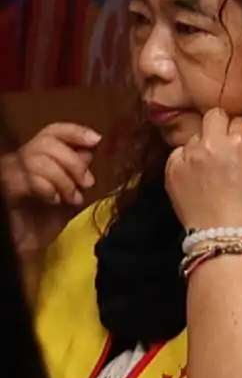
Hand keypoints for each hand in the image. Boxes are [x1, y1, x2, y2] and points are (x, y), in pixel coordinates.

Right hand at [5, 117, 100, 262]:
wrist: (28, 246)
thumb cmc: (48, 217)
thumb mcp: (70, 189)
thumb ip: (77, 169)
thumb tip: (88, 151)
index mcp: (35, 155)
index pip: (53, 131)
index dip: (75, 132)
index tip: (97, 140)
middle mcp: (18, 160)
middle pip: (46, 142)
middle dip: (72, 162)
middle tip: (86, 183)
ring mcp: (9, 173)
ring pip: (37, 159)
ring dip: (62, 179)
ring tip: (70, 197)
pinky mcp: (6, 189)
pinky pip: (28, 179)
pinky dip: (47, 188)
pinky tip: (54, 201)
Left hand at [161, 111, 241, 237]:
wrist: (222, 234)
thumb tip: (240, 139)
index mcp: (241, 142)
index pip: (239, 120)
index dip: (240, 131)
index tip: (240, 142)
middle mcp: (213, 143)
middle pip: (213, 116)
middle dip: (219, 126)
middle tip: (221, 142)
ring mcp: (189, 155)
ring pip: (194, 136)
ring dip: (201, 145)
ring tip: (205, 165)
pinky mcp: (171, 168)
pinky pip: (178, 154)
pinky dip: (185, 161)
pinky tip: (193, 176)